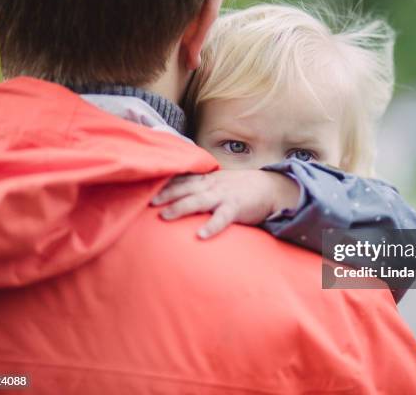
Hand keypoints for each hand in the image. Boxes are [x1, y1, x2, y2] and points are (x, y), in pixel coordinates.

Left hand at [151, 170, 299, 238]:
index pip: (182, 179)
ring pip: (198, 201)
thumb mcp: (219, 182)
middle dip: (166, 194)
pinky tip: (200, 235)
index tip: (145, 187)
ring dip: (181, 207)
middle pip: (185, 188)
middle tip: (149, 202)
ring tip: (165, 216)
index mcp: (207, 179)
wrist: (270, 188)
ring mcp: (223, 196)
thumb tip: (178, 194)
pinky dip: (211, 226)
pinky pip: (222, 218)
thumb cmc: (241, 188)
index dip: (165, 184)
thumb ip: (200, 186)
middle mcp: (212, 186)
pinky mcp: (236, 208)